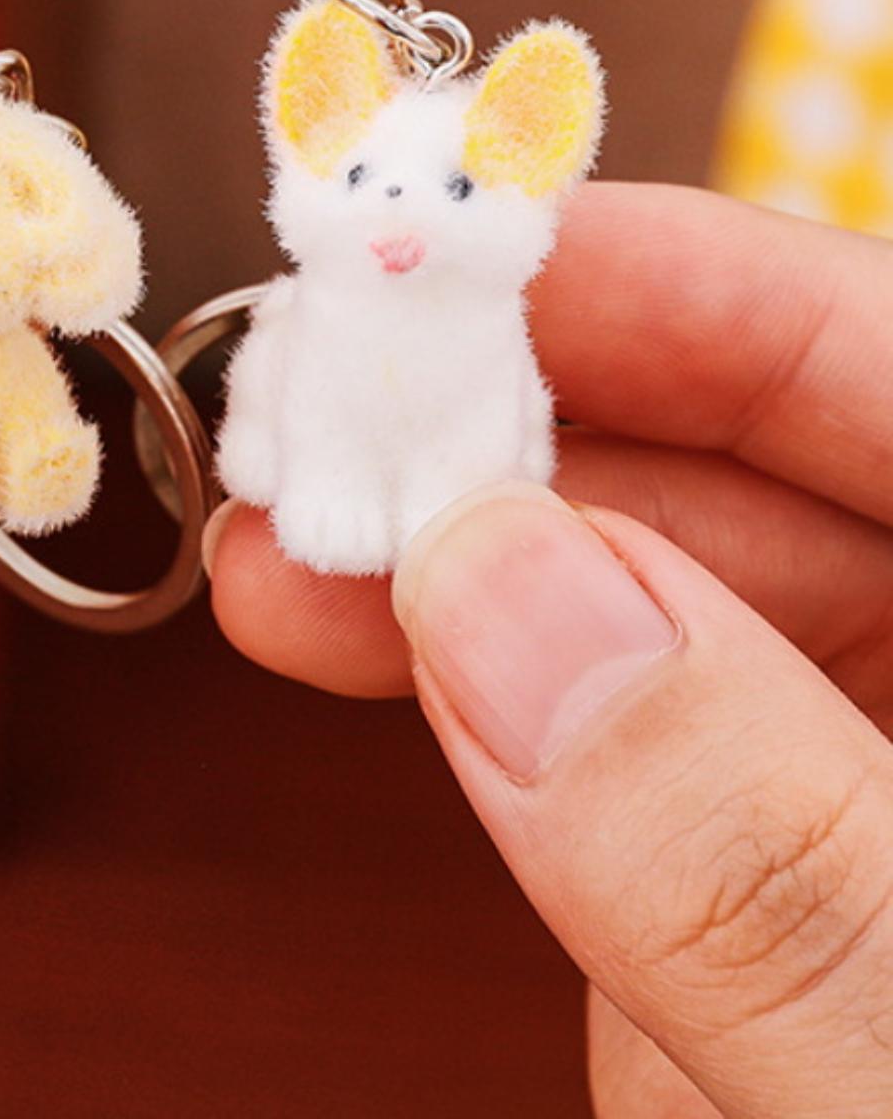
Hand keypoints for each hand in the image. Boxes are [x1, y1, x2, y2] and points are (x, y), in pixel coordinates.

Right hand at [207, 183, 892, 1116]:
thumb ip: (776, 871)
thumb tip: (511, 601)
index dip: (694, 284)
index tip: (472, 260)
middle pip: (786, 460)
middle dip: (534, 424)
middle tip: (328, 418)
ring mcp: (882, 779)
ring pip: (682, 580)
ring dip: (476, 541)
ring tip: (298, 542)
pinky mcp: (774, 860)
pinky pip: (623, 710)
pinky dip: (483, 666)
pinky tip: (373, 635)